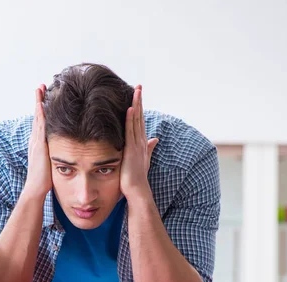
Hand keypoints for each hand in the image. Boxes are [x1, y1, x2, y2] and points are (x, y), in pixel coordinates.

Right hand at [23, 84, 52, 199]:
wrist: (35, 189)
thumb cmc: (45, 181)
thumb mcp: (51, 164)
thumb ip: (55, 156)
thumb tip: (64, 153)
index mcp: (39, 144)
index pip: (41, 123)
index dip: (42, 110)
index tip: (44, 98)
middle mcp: (35, 140)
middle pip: (37, 116)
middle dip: (39, 101)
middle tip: (40, 86)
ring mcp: (35, 141)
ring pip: (37, 117)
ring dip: (38, 102)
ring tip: (40, 88)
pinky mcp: (39, 145)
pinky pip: (40, 126)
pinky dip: (40, 114)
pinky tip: (42, 104)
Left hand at [120, 85, 158, 200]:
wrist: (137, 190)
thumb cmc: (137, 177)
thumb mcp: (144, 159)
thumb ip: (149, 148)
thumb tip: (156, 139)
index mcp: (142, 143)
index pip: (140, 121)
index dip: (139, 107)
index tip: (138, 94)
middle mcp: (141, 141)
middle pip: (140, 117)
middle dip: (139, 101)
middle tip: (139, 86)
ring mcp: (137, 145)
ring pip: (137, 121)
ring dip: (136, 106)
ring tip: (136, 91)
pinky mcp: (131, 150)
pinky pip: (130, 131)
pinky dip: (130, 119)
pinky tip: (130, 108)